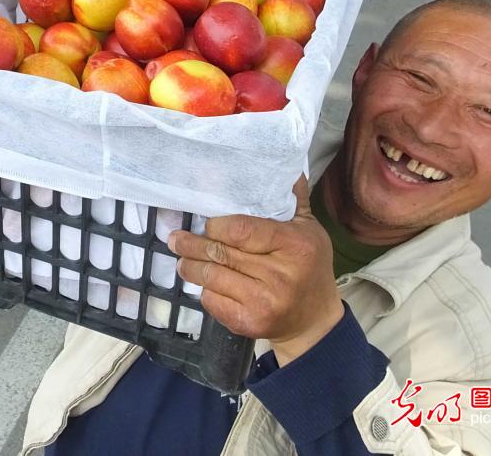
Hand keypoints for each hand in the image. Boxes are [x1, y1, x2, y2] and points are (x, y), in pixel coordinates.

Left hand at [168, 177, 343, 365]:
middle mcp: (281, 274)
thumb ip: (293, 199)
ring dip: (190, 267)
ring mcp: (264, 302)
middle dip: (191, 245)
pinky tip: (204, 284)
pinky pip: (213, 301)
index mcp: (295, 245)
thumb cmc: (309, 266)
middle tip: (174, 238)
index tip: (205, 223)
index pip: (241, 230)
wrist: (316, 321)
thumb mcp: (309, 229)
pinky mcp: (250, 324)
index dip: (216, 226)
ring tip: (181, 259)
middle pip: (221, 254)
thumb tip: (285, 165)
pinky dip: (204, 291)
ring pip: (212, 277)